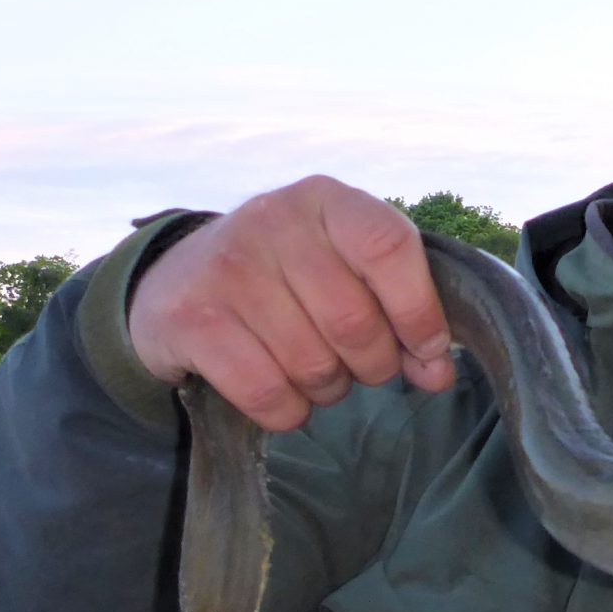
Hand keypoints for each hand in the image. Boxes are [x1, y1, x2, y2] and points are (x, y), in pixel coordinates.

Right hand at [127, 176, 456, 430]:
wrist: (174, 284)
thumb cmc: (283, 277)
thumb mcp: (341, 267)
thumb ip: (399, 307)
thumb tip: (438, 372)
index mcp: (324, 200)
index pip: (388, 247)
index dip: (419, 311)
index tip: (427, 351)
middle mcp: (274, 222)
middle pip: (354, 321)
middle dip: (373, 364)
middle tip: (362, 366)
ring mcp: (228, 269)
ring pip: (313, 364)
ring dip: (329, 389)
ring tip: (316, 372)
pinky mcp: (193, 320)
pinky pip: (268, 393)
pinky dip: (288, 411)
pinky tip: (283, 394)